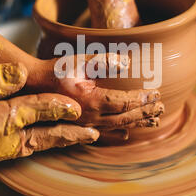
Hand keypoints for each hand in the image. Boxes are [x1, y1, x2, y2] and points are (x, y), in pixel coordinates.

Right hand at [0, 56, 97, 177]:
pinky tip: (39, 134)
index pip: (14, 118)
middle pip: (21, 142)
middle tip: (90, 132)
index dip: (46, 108)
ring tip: (75, 135)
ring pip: (13, 148)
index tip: (74, 102)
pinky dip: (22, 138)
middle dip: (58, 134)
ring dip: (45, 138)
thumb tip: (19, 76)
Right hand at [41, 53, 163, 135]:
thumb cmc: (55, 71)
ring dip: (137, 122)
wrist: (33, 87)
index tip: (156, 93)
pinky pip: (105, 133)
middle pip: (126, 117)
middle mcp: (91, 116)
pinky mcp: (81, 126)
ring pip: (118, 126)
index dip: (142, 98)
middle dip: (145, 111)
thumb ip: (102, 61)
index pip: (125, 101)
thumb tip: (126, 63)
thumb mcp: (78, 61)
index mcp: (92, 100)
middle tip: (162, 107)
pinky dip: (119, 134)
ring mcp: (86, 124)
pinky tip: (128, 135)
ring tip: (155, 120)